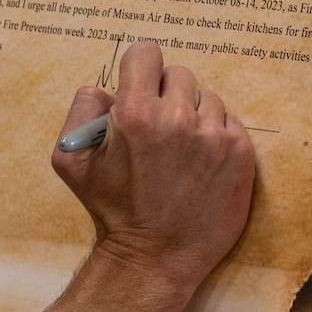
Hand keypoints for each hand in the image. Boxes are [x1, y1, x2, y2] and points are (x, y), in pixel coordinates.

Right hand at [50, 40, 255, 307]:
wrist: (155, 258)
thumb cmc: (111, 209)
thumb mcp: (70, 160)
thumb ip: (82, 109)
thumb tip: (108, 88)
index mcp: (135, 113)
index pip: (146, 53)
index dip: (139, 69)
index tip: (140, 89)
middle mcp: (178, 117)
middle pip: (178, 74)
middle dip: (166, 96)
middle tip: (158, 130)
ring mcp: (214, 135)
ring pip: (207, 98)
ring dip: (193, 116)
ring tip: (181, 151)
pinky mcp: (241, 153)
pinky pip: (230, 122)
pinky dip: (216, 136)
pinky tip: (201, 163)